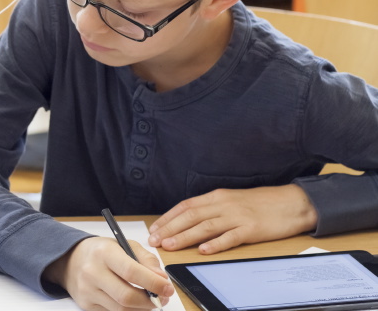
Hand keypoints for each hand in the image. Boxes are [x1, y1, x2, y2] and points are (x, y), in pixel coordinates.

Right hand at [45, 237, 172, 310]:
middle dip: (150, 301)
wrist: (71, 260)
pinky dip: (129, 310)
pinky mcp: (86, 305)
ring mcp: (87, 291)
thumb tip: (162, 279)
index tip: (168, 287)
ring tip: (150, 300)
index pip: (131, 272)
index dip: (153, 283)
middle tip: (162, 298)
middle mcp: (92, 272)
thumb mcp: (124, 245)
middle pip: (127, 296)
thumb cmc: (102, 252)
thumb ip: (146, 259)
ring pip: (122, 309)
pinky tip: (134, 303)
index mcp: (104, 252)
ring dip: (142, 308)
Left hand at [148, 184, 317, 253]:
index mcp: (217, 196)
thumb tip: (188, 219)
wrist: (291, 202)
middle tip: (155, 240)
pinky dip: (215, 244)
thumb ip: (211, 208)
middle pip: (191, 216)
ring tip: (170, 246)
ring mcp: (237, 216)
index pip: (186, 206)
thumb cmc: (260, 203)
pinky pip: (230, 237)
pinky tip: (203, 250)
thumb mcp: (231, 200)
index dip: (168, 217)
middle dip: (170, 228)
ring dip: (185, 237)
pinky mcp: (251, 229)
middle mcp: (223, 204)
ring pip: (205, 226)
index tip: (154, 228)